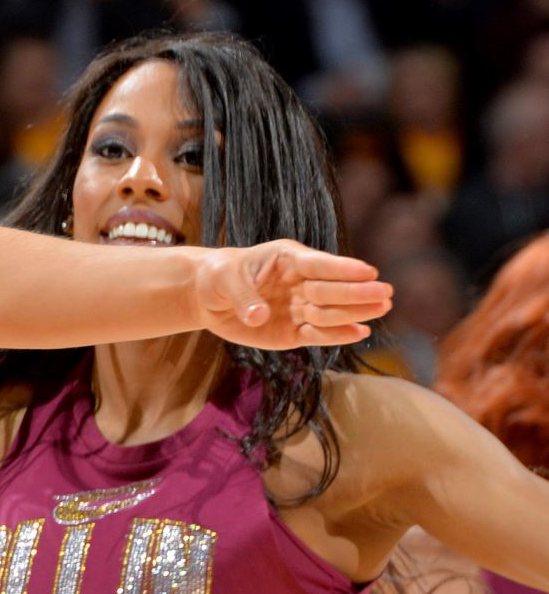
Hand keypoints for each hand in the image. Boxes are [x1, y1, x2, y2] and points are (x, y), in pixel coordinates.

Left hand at [192, 241, 390, 349]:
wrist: (208, 297)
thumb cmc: (220, 277)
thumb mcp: (224, 281)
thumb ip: (243, 297)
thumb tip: (259, 316)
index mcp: (286, 259)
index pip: (318, 264)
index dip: (342, 268)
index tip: (368, 271)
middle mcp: (299, 283)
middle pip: (330, 288)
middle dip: (357, 291)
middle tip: (385, 293)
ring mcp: (299, 307)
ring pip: (329, 311)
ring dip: (354, 311)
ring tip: (381, 308)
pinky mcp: (294, 332)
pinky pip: (318, 334)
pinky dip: (337, 334)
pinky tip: (360, 331)